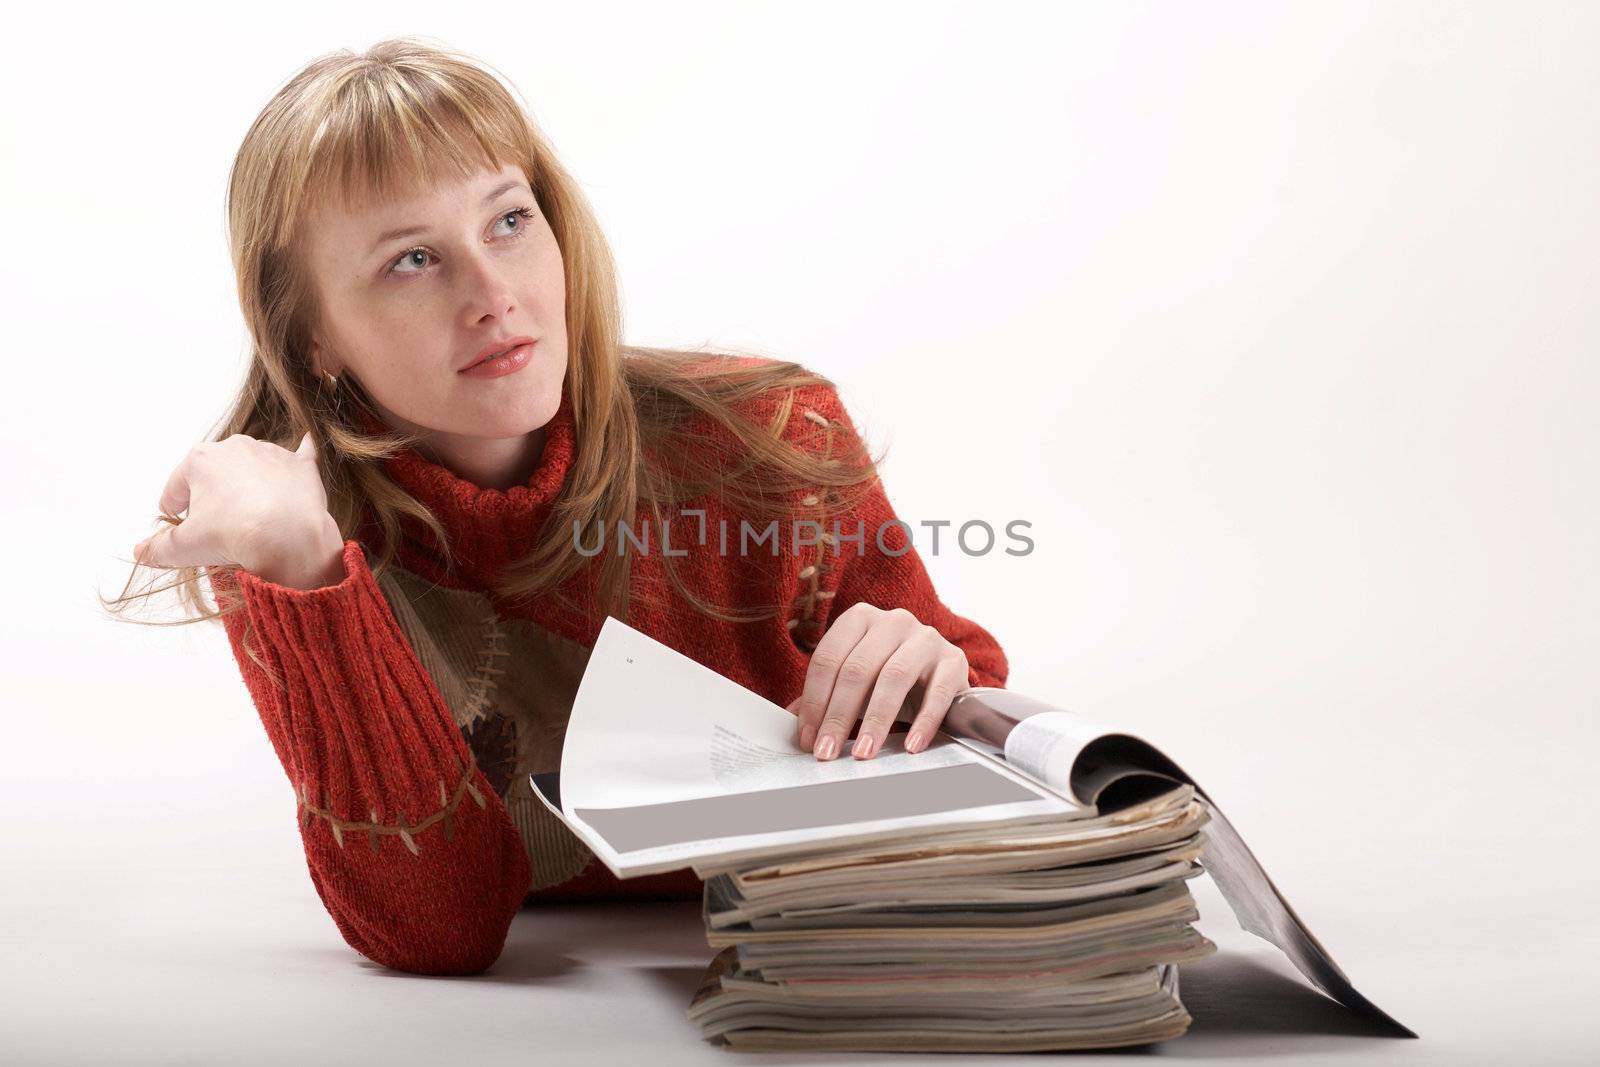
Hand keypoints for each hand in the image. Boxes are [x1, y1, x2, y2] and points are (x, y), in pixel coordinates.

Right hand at [133, 431, 344, 587]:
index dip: (174, 508)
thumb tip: (141, 553)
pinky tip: (304, 447)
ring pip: (252, 467)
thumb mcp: (185, 547)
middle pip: (215, 474)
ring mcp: (271, 453)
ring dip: (248, 485)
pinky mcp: (301, 465)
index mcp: (200, 460)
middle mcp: (235, 447)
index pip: (177, 486)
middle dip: (212, 496)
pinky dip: (297, 458)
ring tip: (252, 516)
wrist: (289, 536)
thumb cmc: (232, 534)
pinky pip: (300, 454)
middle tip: (217, 525)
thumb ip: (159, 548)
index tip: (179, 522)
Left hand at [787, 603, 968, 760]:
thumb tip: (794, 724)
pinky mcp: (954, 660)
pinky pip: (937, 692)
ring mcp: (926, 637)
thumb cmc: (888, 678)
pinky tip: (911, 745)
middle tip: (828, 752)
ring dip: (876, 720)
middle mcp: (893, 621)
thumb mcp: (856, 682)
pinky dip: (923, 722)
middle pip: (857, 669)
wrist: (939, 676)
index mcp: (859, 618)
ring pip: (893, 678)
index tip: (809, 738)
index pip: (828, 659)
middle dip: (838, 716)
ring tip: (863, 751)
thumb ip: (824, 698)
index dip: (814, 702)